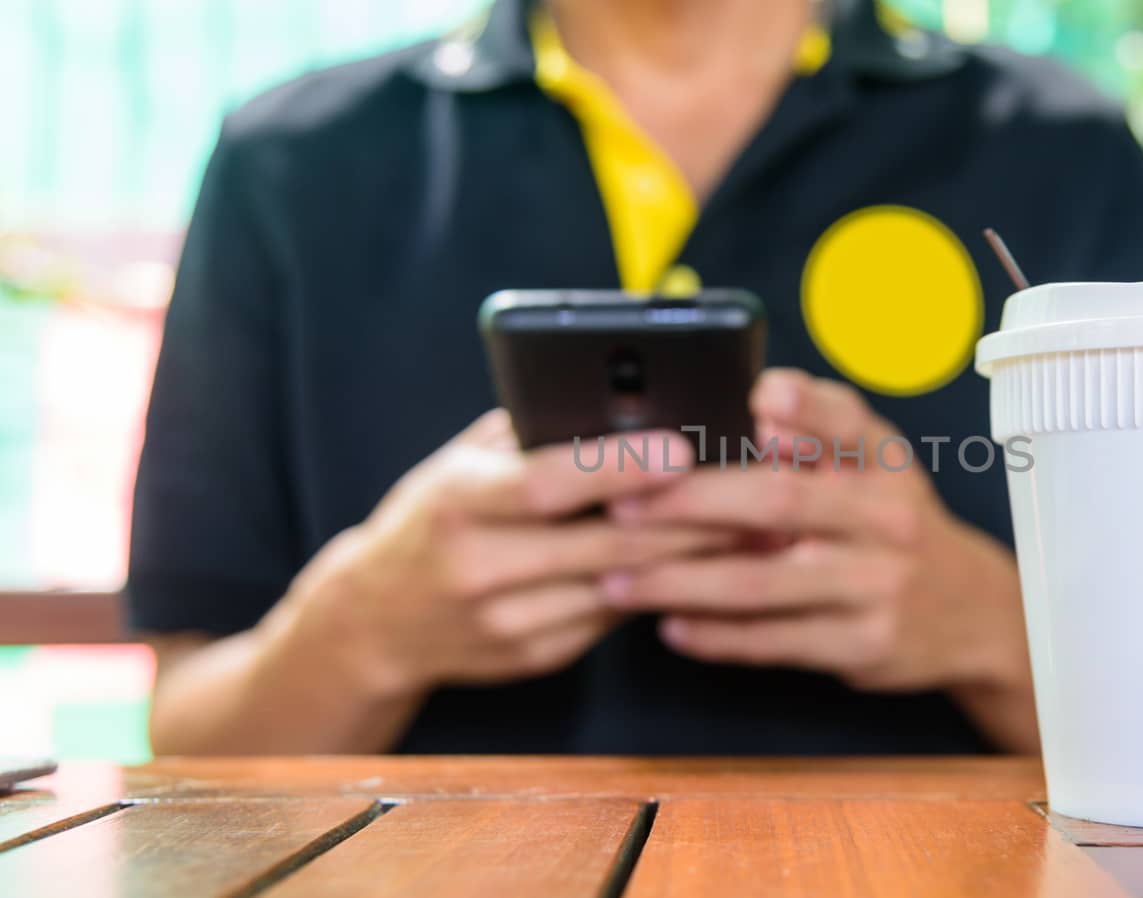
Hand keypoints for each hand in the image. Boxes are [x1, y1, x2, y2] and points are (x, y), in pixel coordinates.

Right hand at [283, 410, 728, 697]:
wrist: (372, 623)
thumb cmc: (433, 519)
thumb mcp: (460, 462)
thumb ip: (528, 432)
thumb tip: (618, 394)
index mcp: (459, 501)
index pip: (547, 484)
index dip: (619, 467)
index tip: (684, 449)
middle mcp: (479, 566)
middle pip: (604, 543)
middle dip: (689, 517)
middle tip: (756, 490)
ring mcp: (508, 622)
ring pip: (624, 588)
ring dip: (696, 559)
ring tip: (756, 528)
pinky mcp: (535, 657)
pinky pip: (615, 619)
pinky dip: (667, 589)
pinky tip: (712, 567)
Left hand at [601, 370, 1035, 747]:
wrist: (978, 615)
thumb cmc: (899, 530)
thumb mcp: (882, 470)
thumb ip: (823, 434)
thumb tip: (759, 404)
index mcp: (886, 467)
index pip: (849, 424)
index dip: (806, 409)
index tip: (758, 397)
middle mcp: (887, 522)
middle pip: (781, 502)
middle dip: (694, 502)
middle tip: (624, 504)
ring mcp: (877, 588)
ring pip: (762, 583)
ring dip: (682, 582)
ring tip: (618, 580)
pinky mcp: (864, 646)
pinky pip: (775, 641)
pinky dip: (717, 636)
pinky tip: (671, 626)